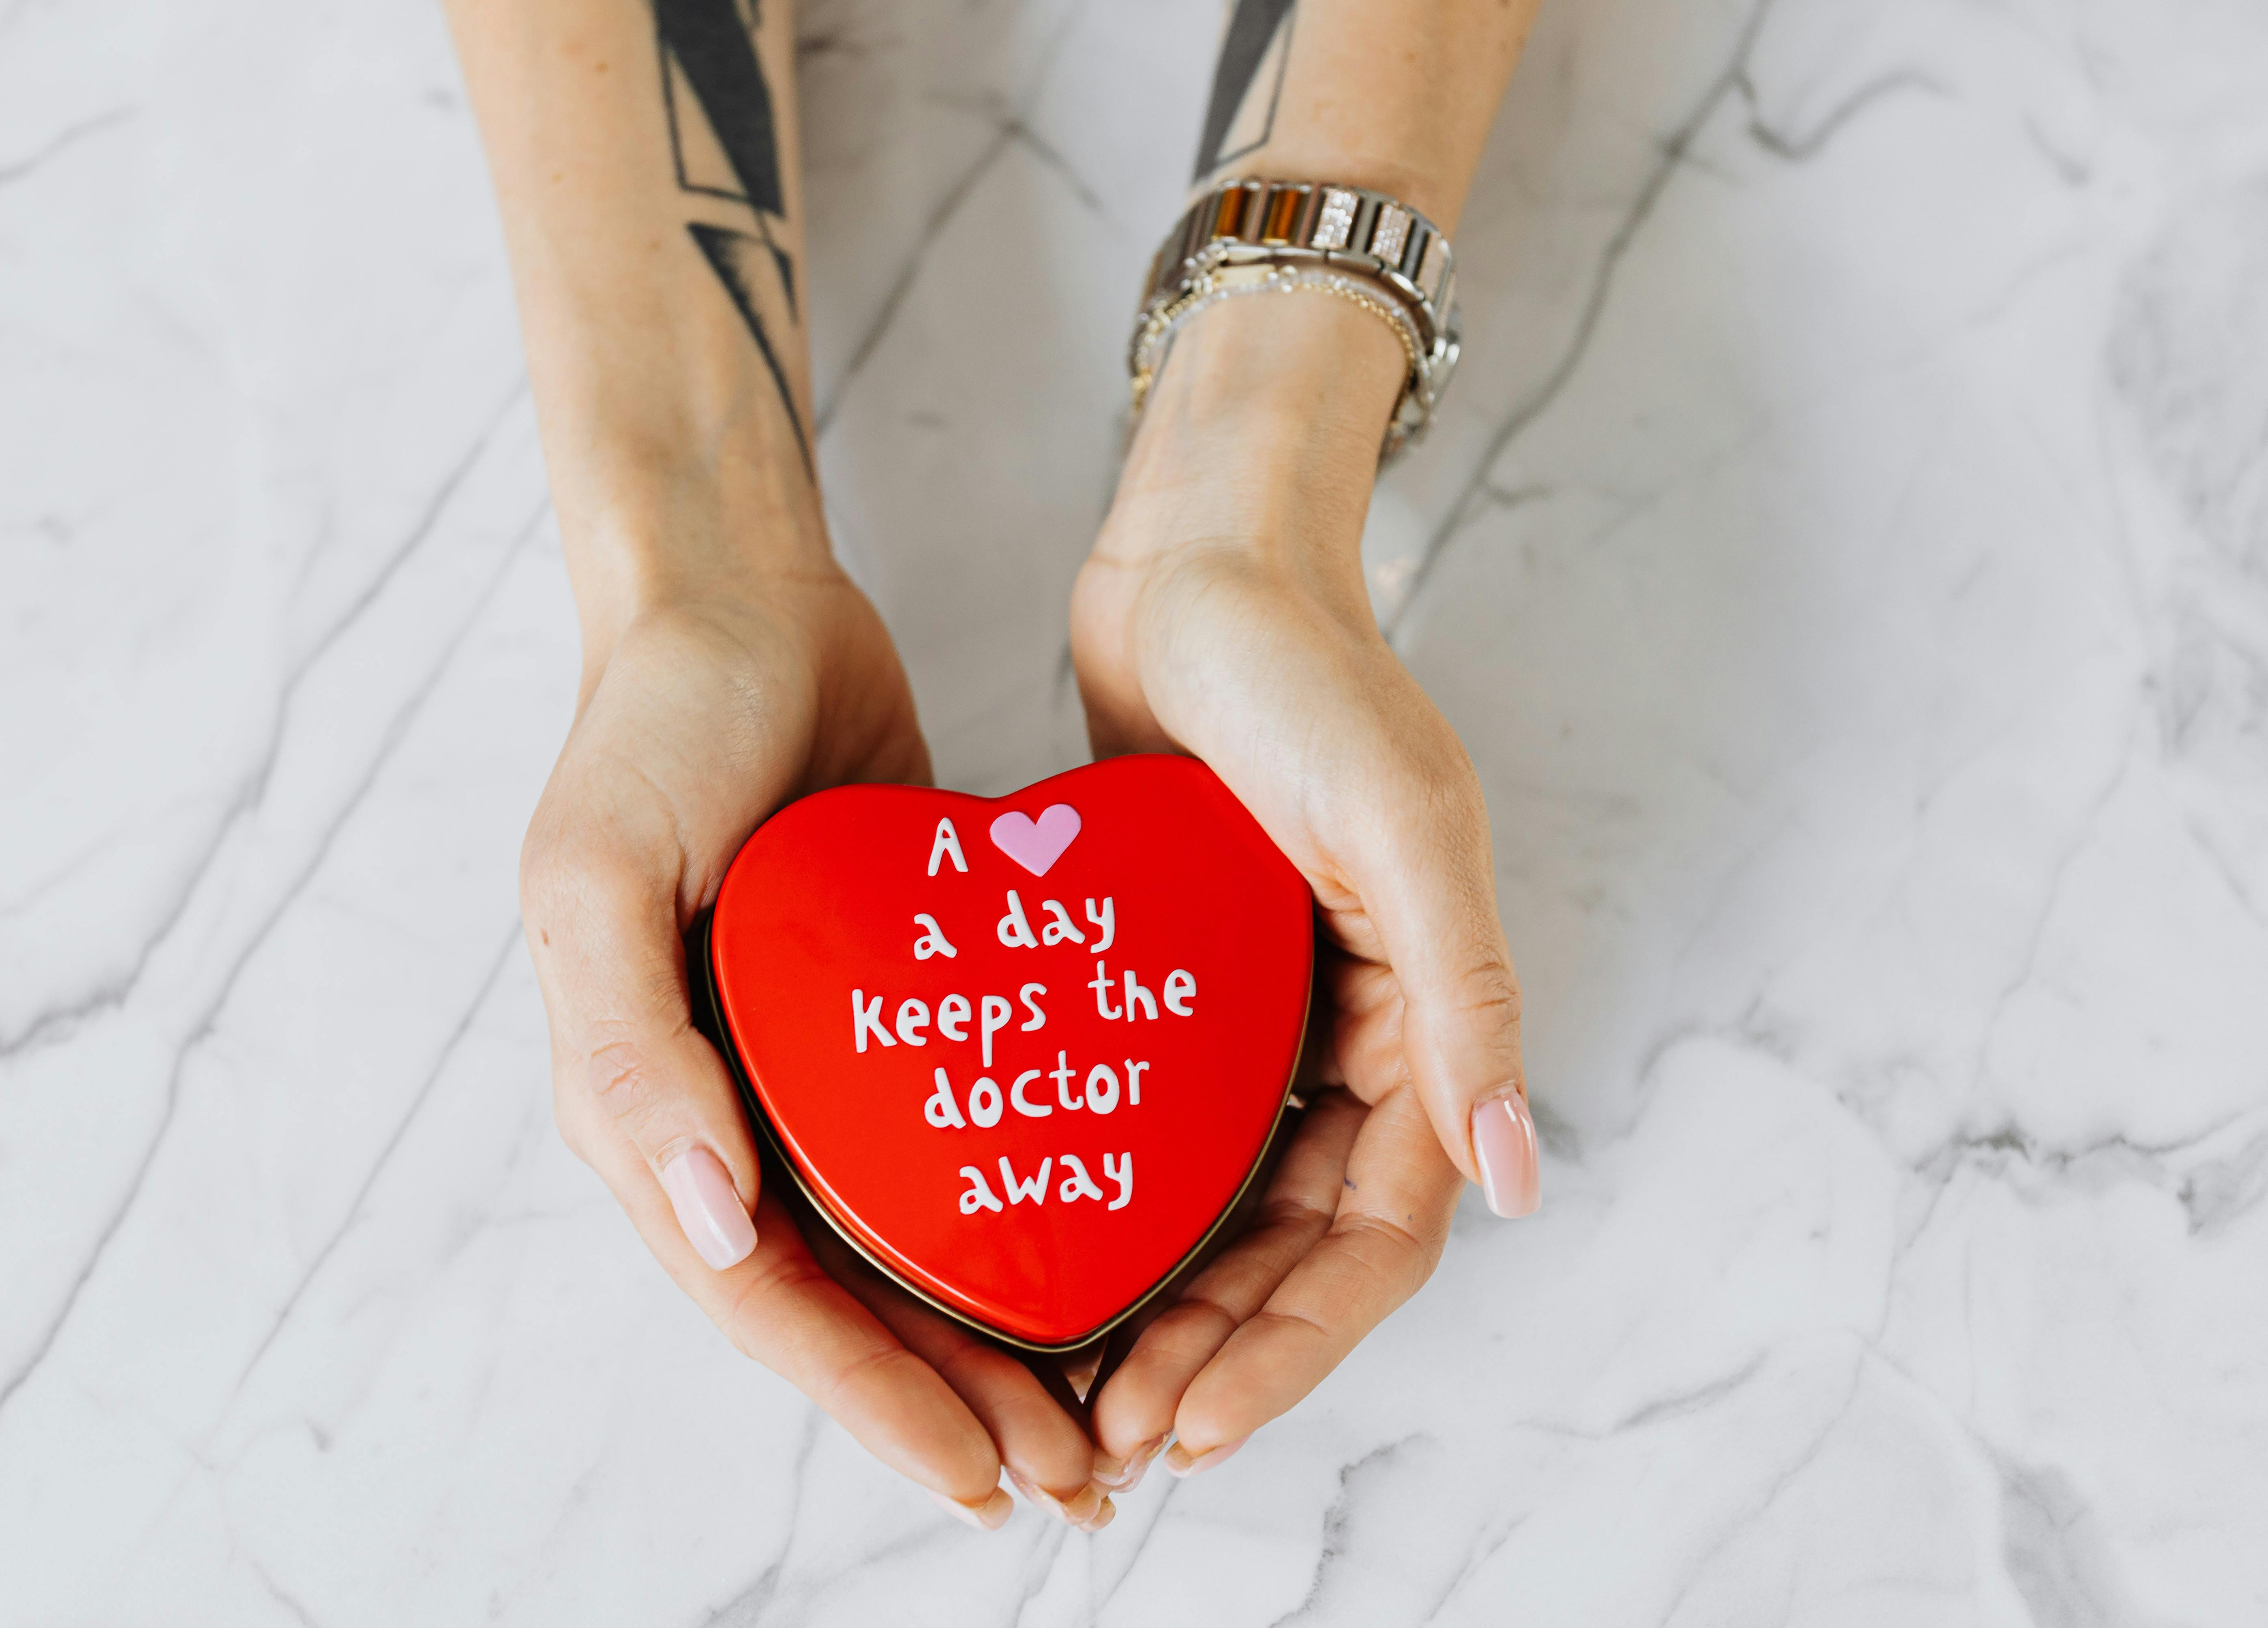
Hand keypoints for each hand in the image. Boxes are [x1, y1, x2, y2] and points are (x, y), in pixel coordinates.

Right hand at [522, 563, 1114, 1530]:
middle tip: (1077, 1479)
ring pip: (904, 1247)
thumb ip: (635, 1051)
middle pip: (845, 1301)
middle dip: (953, 1401)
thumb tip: (713, 1228)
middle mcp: (724, 1110)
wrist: (735, 600)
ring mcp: (808, 1068)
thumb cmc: (652, 724)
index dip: (871, 1399)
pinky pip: (943, 1151)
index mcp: (646, 1105)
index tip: (983, 1473)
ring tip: (1104, 1415)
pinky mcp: (881, 1017)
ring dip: (993, 1340)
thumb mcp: (598, 870)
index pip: (767, 1298)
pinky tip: (1099, 1258)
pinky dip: (1009, 1221)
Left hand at [1068, 293, 1541, 1489]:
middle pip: (1296, 1245)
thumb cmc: (1309, 673)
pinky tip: (1044, 1258)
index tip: (1195, 1420)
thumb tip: (1518, 1172)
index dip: (1296, 1341)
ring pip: (1227, 1207)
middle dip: (1219, 1351)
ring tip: (1075, 1386)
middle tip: (1115, 1437)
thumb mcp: (1402, 822)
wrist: (1203, 559)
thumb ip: (1466, 995)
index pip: (1376, 1232)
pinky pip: (1164, 1129)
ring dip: (1168, 1305)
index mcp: (1423, 1018)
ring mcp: (1265, 1016)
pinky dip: (1122, 1207)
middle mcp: (1353, 1032)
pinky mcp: (1182, 984)